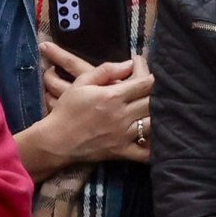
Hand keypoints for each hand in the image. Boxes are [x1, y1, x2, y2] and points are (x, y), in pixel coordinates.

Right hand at [26, 40, 152, 169]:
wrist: (56, 141)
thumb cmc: (67, 110)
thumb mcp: (81, 83)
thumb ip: (106, 70)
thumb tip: (129, 64)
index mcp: (112, 96)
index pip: (144, 83)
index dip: (150, 74)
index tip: (146, 70)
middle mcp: (121, 115)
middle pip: (153, 102)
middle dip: (158, 93)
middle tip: (153, 89)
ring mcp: (123, 135)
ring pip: (153, 124)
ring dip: (158, 115)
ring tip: (157, 109)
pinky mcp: (121, 151)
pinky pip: (145, 152)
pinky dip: (154, 147)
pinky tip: (158, 140)